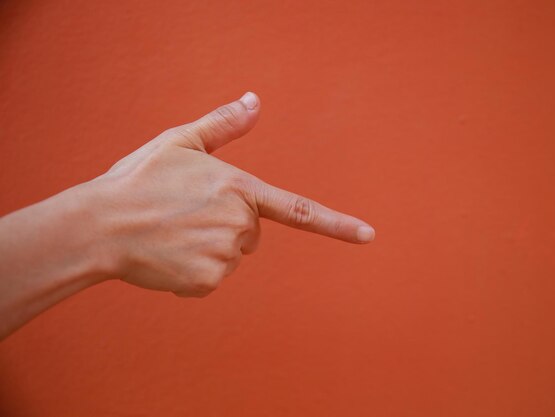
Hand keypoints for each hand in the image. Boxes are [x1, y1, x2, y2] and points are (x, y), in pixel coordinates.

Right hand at [94, 92, 374, 296]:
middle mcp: (240, 224)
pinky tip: (167, 256)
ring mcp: (224, 256)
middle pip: (250, 233)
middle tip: (184, 216)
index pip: (299, 210)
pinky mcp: (206, 282)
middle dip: (226, 226)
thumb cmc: (139, 180)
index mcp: (240, 189)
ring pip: (230, 256)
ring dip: (207, 249)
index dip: (337, 224)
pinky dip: (192, 272)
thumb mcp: (180, 142)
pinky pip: (209, 279)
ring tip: (171, 235)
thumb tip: (255, 100)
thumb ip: (223, 124)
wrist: (99, 225)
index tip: (369, 236)